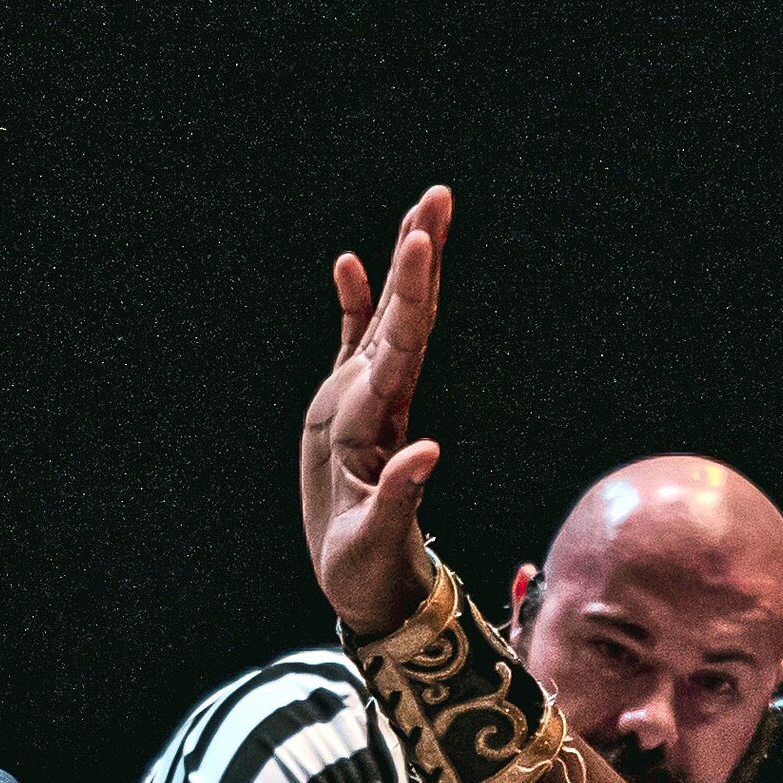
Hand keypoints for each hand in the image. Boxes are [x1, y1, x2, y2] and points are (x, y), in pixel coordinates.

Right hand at [300, 186, 452, 636]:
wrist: (367, 584)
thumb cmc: (370, 568)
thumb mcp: (379, 540)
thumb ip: (400, 496)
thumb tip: (426, 452)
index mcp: (384, 422)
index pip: (403, 343)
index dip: (411, 291)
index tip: (422, 241)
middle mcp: (381, 401)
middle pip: (406, 316)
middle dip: (419, 257)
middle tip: (437, 197)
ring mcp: (365, 402)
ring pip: (386, 320)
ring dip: (400, 267)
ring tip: (416, 211)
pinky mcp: (345, 411)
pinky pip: (350, 345)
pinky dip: (351, 305)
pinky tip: (348, 263)